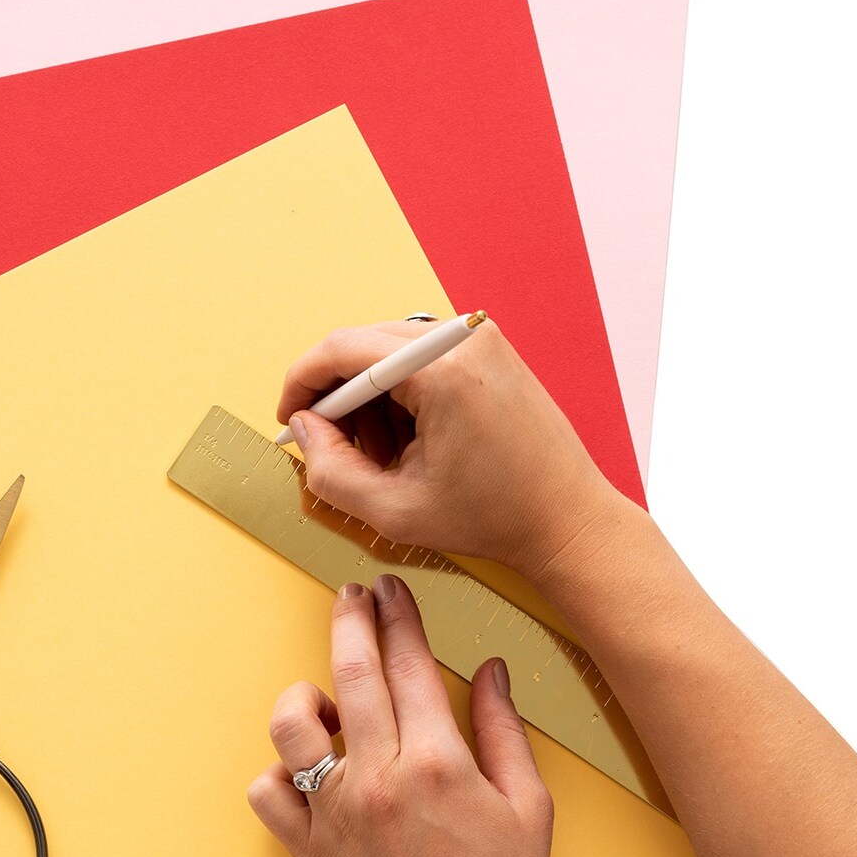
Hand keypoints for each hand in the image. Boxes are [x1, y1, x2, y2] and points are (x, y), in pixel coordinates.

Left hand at [246, 573, 554, 856]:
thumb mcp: (528, 806)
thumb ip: (503, 729)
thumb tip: (489, 669)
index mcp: (436, 763)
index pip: (408, 664)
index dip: (399, 616)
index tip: (391, 588)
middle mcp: (377, 779)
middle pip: (350, 673)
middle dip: (351, 620)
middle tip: (353, 597)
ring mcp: (334, 814)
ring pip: (291, 727)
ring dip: (305, 698)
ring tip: (328, 700)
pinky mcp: (307, 849)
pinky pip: (268, 793)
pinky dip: (280, 772)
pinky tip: (309, 769)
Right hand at [276, 316, 620, 579]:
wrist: (566, 519)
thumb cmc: (495, 517)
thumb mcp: (394, 511)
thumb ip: (330, 471)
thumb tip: (306, 431)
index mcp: (441, 370)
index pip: (342, 350)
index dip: (302, 384)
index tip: (290, 420)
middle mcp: (463, 337)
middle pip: (363, 345)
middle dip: (338, 398)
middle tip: (336, 450)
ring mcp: (480, 337)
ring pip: (388, 351)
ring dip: (370, 399)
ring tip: (386, 457)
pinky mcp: (488, 348)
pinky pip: (420, 356)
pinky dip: (401, 394)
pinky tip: (412, 441)